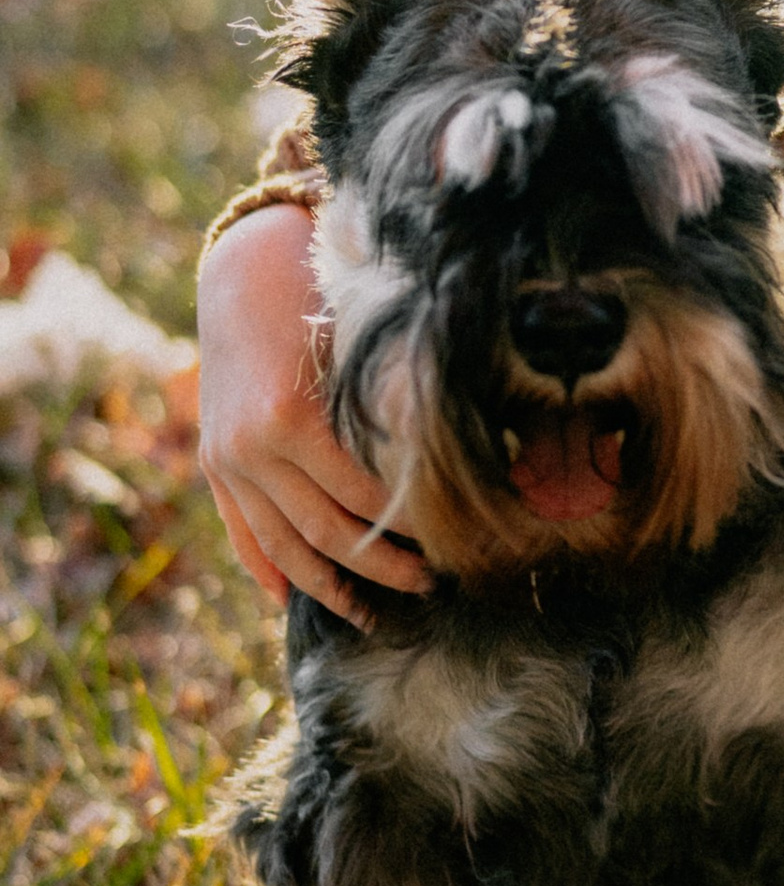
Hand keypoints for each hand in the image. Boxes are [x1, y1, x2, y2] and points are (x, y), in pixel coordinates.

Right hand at [196, 201, 432, 621]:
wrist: (240, 270)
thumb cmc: (320, 293)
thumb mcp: (361, 339)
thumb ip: (397, 396)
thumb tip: (466, 445)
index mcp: (293, 417)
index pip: (364, 495)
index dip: (410, 524)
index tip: (455, 539)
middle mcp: (252, 448)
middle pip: (326, 531)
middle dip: (382, 566)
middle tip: (432, 585)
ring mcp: (227, 461)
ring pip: (282, 546)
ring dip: (328, 586)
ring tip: (372, 614)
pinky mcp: (216, 464)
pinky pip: (242, 531)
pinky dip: (268, 569)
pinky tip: (291, 599)